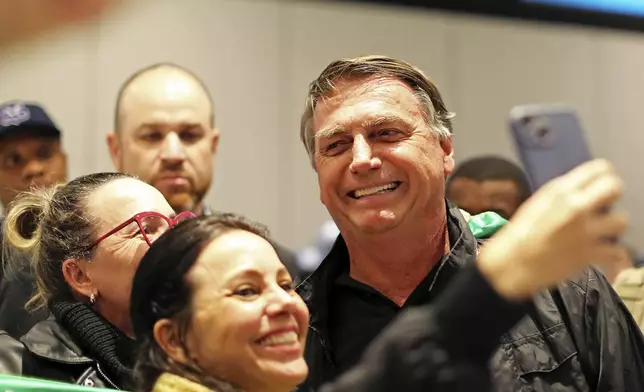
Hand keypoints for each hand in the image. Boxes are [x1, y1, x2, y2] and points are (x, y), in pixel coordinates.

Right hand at [477, 159, 627, 299]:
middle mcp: (576, 207)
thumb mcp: (538, 203)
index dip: (603, 175)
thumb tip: (584, 191)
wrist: (511, 265)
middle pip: (615, 188)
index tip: (599, 184)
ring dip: (613, 227)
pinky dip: (610, 253)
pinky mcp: (590, 254)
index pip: (599, 168)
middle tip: (603, 206)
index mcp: (560, 191)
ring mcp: (586, 232)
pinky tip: (599, 252)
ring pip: (622, 221)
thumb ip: (563, 195)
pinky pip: (617, 250)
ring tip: (601, 231)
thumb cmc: (518, 234)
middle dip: (612, 196)